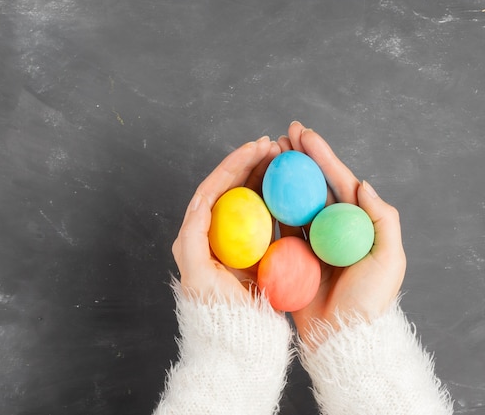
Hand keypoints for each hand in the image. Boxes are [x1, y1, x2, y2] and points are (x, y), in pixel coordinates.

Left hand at [172, 136, 280, 302]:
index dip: (233, 164)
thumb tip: (201, 200)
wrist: (238, 339)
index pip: (214, 188)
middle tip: (272, 145)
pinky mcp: (255, 251)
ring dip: (264, 176)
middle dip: (250, 163)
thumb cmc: (217, 310)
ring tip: (281, 157)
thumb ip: (194, 236)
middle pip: (232, 188)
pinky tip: (290, 188)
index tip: (255, 148)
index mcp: (198, 234)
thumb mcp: (198, 273)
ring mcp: (237, 241)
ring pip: (250, 198)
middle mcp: (216, 233)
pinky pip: (266, 217)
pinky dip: (276, 199)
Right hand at [277, 122, 406, 346]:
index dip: (321, 156)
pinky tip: (258, 188)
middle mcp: (334, 228)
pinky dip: (270, 207)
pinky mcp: (293, 257)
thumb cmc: (371, 301)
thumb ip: (382, 219)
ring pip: (295, 201)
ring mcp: (312, 242)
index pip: (338, 182)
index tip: (304, 134)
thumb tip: (363, 183)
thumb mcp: (389, 259)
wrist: (343, 338)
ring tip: (268, 153)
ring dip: (282, 177)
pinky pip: (280, 227)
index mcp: (357, 224)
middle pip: (314, 186)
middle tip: (282, 135)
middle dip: (299, 159)